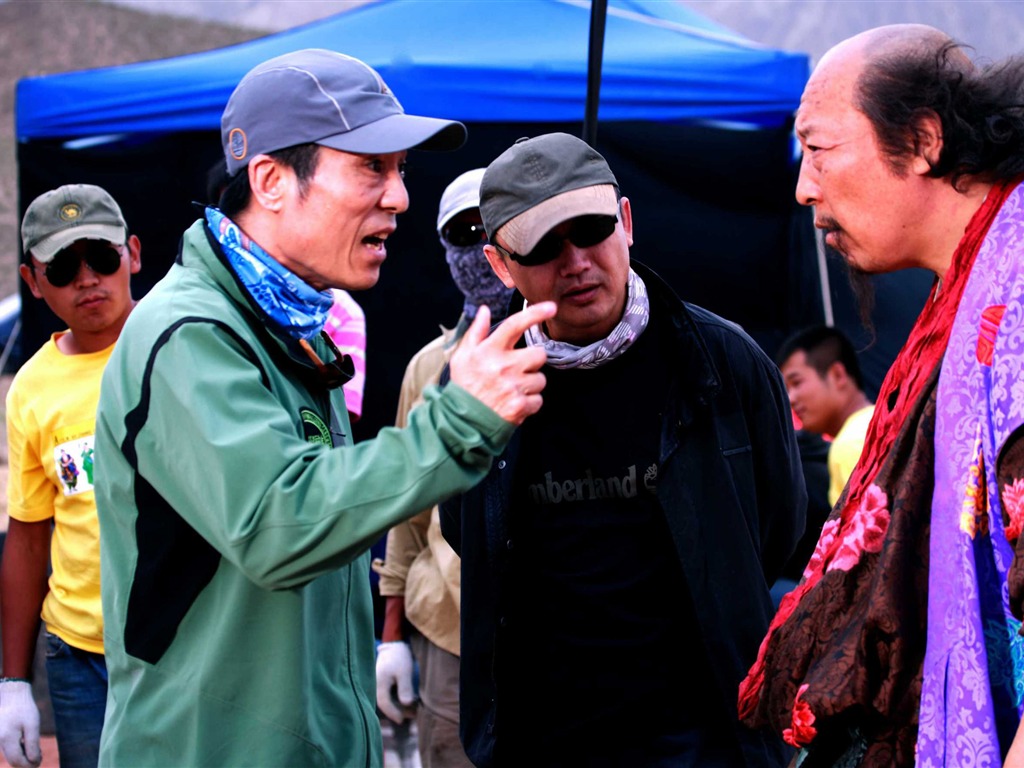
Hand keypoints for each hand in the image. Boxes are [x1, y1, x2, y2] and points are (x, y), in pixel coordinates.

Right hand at [0, 681, 39, 767]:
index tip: (39, 761)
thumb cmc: (24, 708)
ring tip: (32, 742)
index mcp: (6, 738)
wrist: (11, 695)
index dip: (29, 764)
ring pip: (10, 755)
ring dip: (23, 754)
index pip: (16, 761)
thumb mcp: (32, 725)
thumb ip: (32, 744)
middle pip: (12, 760)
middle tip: (39, 753)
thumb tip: (33, 761)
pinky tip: (25, 740)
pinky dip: (18, 748)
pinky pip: (8, 749)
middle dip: (26, 761)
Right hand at [375, 641, 415, 723]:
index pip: (383, 703)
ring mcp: (376, 685)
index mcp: (379, 682)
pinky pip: (387, 695)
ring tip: (414, 709)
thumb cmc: (400, 658)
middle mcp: (374, 685)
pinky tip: (409, 701)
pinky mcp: (380, 685)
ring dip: (398, 706)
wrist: (394, 646)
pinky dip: (397, 699)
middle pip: (385, 704)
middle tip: (413, 714)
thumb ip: (405, 687)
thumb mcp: (405, 672)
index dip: (393, 713)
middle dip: (398, 710)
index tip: (401, 720)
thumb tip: (406, 704)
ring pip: (386, 700)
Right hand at [449, 302, 555, 425]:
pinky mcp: (520, 405)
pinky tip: (514, 402)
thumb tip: (484, 310)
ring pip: (540, 379)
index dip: (535, 314)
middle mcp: (503, 366)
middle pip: (539, 355)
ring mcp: (513, 387)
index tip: (551, 307)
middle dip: (532, 362)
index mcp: (490, 351)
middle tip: (516, 370)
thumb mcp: (462, 356)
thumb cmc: (464, 386)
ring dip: (530, 384)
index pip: (514, 325)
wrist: (461, 421)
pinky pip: (538, 399)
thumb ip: (475, 332)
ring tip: (512, 389)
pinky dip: (529, 403)